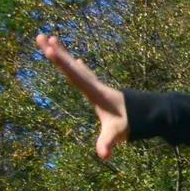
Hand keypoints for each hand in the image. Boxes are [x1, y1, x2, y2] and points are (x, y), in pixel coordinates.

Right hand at [34, 35, 128, 158]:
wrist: (149, 115)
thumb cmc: (131, 123)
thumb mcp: (117, 133)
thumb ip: (108, 143)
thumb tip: (103, 155)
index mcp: (95, 92)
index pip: (74, 75)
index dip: (61, 63)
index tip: (49, 49)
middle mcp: (95, 85)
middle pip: (71, 65)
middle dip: (55, 51)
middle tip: (40, 35)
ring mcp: (97, 85)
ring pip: (76, 66)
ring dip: (64, 54)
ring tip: (51, 38)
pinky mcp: (100, 89)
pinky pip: (85, 74)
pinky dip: (78, 66)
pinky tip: (77, 60)